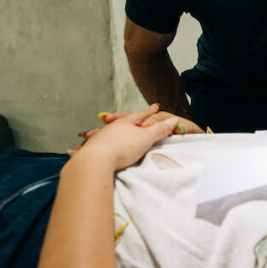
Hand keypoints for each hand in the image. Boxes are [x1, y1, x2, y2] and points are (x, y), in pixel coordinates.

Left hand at [76, 110, 203, 148]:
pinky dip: (102, 142)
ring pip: (109, 130)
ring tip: (114, 131)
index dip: (150, 111)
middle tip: (133, 117)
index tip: (155, 106)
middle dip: (130, 119)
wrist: (97, 161)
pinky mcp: (92, 149)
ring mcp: (101, 137)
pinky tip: (103, 146)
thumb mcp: (146, 138)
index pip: (142, 114)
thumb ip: (160, 129)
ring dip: (113, 130)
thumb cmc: (123, 148)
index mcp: (127, 122)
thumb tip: (174, 119)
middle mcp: (113, 127)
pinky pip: (99, 142)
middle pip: (123, 120)